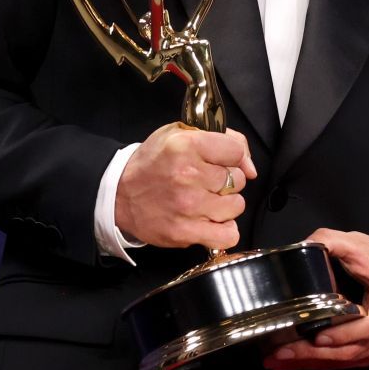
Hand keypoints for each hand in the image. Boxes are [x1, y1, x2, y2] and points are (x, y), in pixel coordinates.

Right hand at [114, 122, 256, 249]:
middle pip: (237, 180)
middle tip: (206, 182)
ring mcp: (188, 206)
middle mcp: (189, 175)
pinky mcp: (185, 232)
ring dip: (225, 205)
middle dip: (226, 181)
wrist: (118, 194)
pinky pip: (228, 235)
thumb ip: (222, 139)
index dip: (232, 157)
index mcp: (187, 145)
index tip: (220, 162)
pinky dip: (224, 230)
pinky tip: (211, 221)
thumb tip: (250, 166)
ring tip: (206, 200)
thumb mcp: (180, 134)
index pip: (236, 151)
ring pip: (236, 206)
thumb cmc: (152, 163)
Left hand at [264, 228, 368, 369]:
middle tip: (283, 352)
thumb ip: (332, 241)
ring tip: (282, 359)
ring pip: (349, 359)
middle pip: (354, 349)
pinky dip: (325, 363)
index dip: (345, 334)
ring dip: (315, 362)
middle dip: (316, 353)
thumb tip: (304, 245)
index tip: (319, 336)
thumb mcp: (361, 244)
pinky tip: (301, 362)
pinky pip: (351, 362)